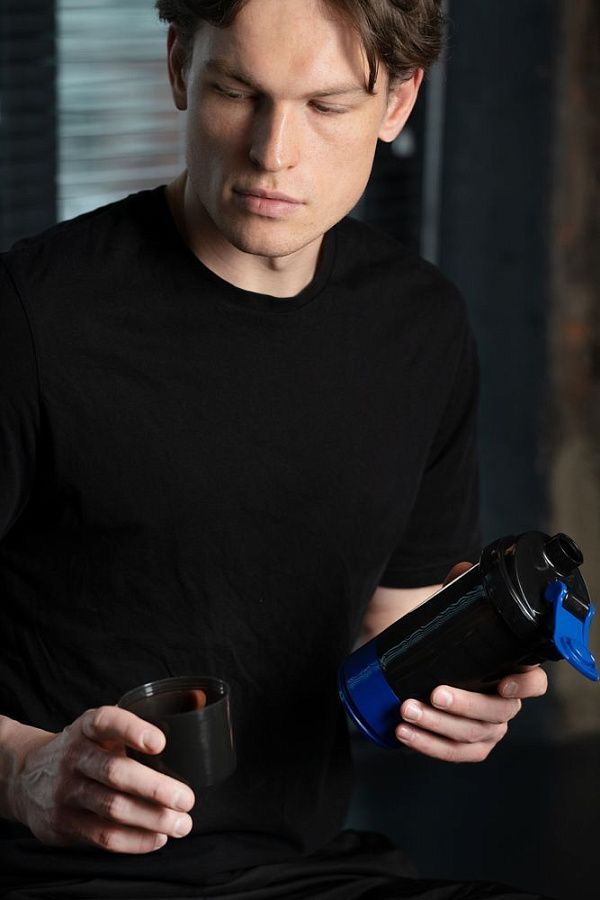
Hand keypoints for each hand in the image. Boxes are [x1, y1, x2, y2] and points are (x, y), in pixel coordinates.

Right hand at [10, 706, 194, 853]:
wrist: (26, 776)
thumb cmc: (84, 749)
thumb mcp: (99, 729)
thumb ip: (134, 728)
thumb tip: (196, 709)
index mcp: (87, 727)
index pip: (108, 722)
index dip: (133, 731)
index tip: (160, 743)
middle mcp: (74, 756)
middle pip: (115, 772)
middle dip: (155, 788)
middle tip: (187, 799)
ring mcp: (66, 791)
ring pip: (112, 808)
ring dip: (151, 819)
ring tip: (181, 824)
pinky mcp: (63, 824)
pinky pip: (102, 836)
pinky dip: (134, 840)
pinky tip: (157, 838)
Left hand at [394, 561, 548, 761]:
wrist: (414, 661)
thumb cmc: (442, 639)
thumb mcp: (449, 613)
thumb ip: (459, 590)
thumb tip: (464, 568)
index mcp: (511, 671)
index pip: (535, 683)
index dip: (524, 686)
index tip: (501, 682)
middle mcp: (504, 703)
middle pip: (497, 713)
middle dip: (464, 704)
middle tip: (433, 692)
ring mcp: (486, 728)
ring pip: (471, 735)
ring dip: (437, 726)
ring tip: (406, 709)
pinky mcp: (464, 746)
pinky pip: (452, 753)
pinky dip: (427, 745)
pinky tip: (404, 732)